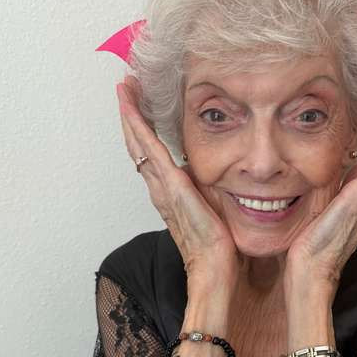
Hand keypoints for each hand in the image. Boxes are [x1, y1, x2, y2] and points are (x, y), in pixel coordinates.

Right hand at [116, 75, 240, 286]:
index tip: (143, 105)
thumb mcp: (220, 214)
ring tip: (125, 87)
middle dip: (132, 115)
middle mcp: (162, 189)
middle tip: (128, 86)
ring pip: (139, 143)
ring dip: (131, 114)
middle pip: (140, 145)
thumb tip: (231, 182)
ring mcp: (163, 187)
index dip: (146, 131)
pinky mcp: (171, 185)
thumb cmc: (221, 251)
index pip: (154, 156)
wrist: (216, 269)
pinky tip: (130, 105)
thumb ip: (218, 196)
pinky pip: (150, 149)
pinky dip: (137, 124)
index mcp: (173, 195)